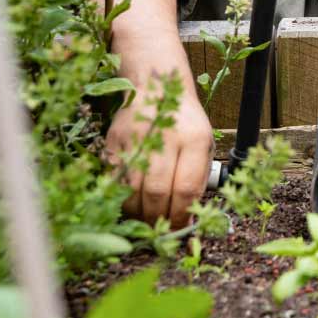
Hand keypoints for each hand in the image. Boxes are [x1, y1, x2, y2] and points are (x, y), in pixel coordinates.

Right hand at [105, 89, 213, 228]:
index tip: (180, 229)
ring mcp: (135, 138)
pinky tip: (132, 203)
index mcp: (194, 138)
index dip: (180, 216)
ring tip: (147, 220)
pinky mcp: (113, 141)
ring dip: (139, 214)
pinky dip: (122, 199)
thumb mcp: (204, 145)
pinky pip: (114, 181)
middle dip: (159, 219)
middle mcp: (164, 137)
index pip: (185, 188)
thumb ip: (197, 180)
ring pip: (132, 190)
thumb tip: (187, 220)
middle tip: (161, 230)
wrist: (157, 88)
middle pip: (156, 192)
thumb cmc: (185, 124)